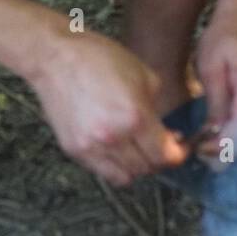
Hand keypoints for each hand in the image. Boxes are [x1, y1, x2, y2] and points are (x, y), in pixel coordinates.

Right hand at [30, 30, 189, 185]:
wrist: (55, 58)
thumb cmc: (99, 59)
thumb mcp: (144, 75)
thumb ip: (158, 109)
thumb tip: (168, 134)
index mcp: (135, 117)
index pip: (165, 155)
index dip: (179, 155)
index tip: (181, 150)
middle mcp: (113, 138)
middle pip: (147, 168)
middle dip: (160, 158)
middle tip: (161, 145)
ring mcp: (91, 147)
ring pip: (126, 177)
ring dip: (138, 166)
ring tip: (138, 148)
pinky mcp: (74, 151)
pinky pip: (103, 173)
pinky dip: (116, 167)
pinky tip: (117, 149)